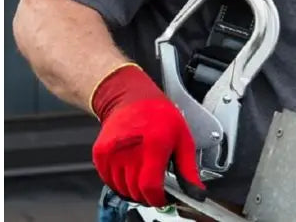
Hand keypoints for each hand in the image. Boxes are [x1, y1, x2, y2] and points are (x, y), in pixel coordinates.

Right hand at [91, 63, 206, 207]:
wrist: (131, 97)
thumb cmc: (158, 113)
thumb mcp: (182, 136)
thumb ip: (188, 167)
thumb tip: (195, 190)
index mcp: (154, 144)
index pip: (150, 187)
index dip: (158, 198)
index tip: (163, 197)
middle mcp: (131, 150)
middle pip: (136, 191)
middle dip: (148, 194)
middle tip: (155, 183)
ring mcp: (113, 153)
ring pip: (122, 188)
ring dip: (133, 188)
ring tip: (143, 170)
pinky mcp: (100, 154)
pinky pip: (109, 180)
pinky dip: (120, 181)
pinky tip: (130, 166)